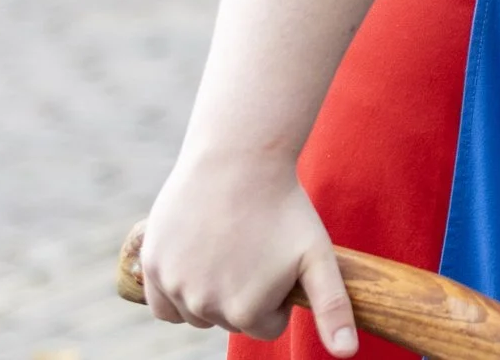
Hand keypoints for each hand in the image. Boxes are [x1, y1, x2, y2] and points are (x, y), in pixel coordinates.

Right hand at [139, 156, 357, 353]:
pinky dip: (176, 294)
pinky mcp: (152, 266)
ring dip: (211, 293)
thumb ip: (334, 309)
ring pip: (197, 313)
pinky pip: (162, 304)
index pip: (267, 325)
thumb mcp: (318, 257)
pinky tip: (197, 263)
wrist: (239, 158)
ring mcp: (175, 286)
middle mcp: (206, 307)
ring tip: (230, 247)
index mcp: (247, 312)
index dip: (278, 294)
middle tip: (255, 247)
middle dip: (245, 292)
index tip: (279, 259)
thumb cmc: (284, 208)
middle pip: (230, 319)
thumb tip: (347, 354)